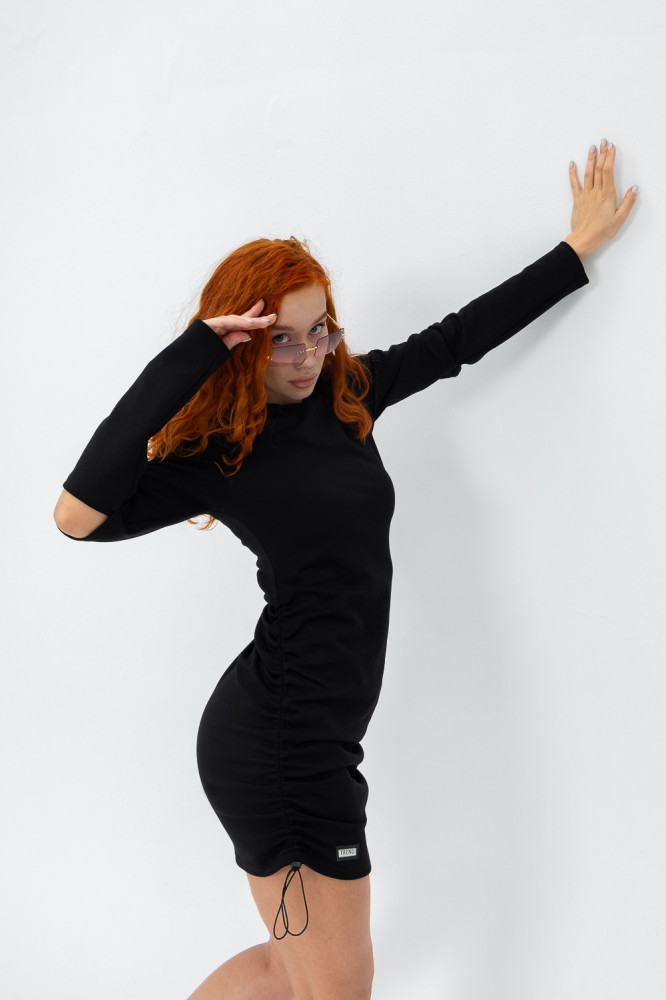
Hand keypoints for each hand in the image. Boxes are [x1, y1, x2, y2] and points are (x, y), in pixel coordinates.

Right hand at [202, 299, 275, 348]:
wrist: (183, 357)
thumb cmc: (201, 353)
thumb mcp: (222, 349)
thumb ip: (233, 340)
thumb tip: (248, 335)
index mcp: (224, 330)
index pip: (242, 322)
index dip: (256, 316)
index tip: (270, 315)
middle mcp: (220, 324)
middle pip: (241, 318)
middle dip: (258, 316)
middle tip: (273, 316)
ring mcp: (215, 324)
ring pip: (236, 320)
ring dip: (251, 320)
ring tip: (265, 322)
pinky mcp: (209, 325)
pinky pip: (226, 323)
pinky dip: (238, 323)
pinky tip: (250, 324)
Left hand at [565, 140, 637, 258]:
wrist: (584, 239)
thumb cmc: (602, 231)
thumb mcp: (620, 218)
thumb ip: (628, 202)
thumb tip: (634, 188)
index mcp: (607, 195)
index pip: (608, 171)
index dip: (610, 157)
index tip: (612, 147)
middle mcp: (596, 192)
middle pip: (599, 169)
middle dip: (602, 154)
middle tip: (603, 141)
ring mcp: (586, 195)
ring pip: (588, 173)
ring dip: (590, 159)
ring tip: (592, 147)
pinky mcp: (578, 200)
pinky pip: (574, 184)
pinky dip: (572, 173)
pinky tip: (572, 164)